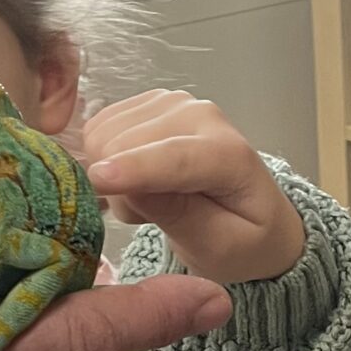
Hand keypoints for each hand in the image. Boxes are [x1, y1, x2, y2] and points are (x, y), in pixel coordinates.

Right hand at [88, 92, 305, 286]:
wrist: (252, 214)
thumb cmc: (242, 239)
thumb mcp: (218, 247)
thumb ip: (180, 217)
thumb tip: (131, 189)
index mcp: (229, 154)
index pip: (176, 157)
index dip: (135, 168)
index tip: (97, 182)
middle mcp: (199, 115)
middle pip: (124, 144)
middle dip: (120, 190)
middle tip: (147, 216)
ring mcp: (171, 103)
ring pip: (103, 134)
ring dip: (113, 176)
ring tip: (148, 198)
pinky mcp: (147, 103)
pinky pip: (98, 129)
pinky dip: (107, 159)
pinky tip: (137, 177)